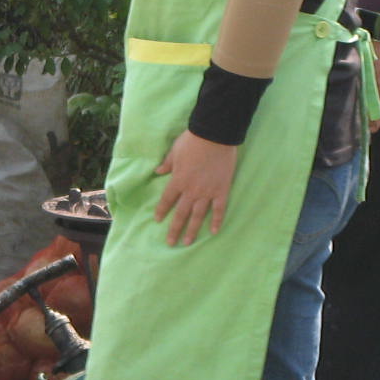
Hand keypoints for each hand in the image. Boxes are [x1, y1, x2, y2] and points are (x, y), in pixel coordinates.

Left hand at [153, 130, 237, 246]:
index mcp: (178, 180)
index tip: (158, 220)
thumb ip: (167, 164)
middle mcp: (191, 190)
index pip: (167, 200)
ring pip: (198, 215)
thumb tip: (157, 172)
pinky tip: (214, 232)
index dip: (162, 211)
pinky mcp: (222, 190)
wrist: (215, 136)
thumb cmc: (192, 141)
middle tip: (170, 243)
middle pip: (181, 213)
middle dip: (175, 229)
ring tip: (188, 242)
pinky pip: (219, 209)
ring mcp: (207, 192)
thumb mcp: (174, 152)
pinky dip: (217, 220)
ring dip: (193, 230)